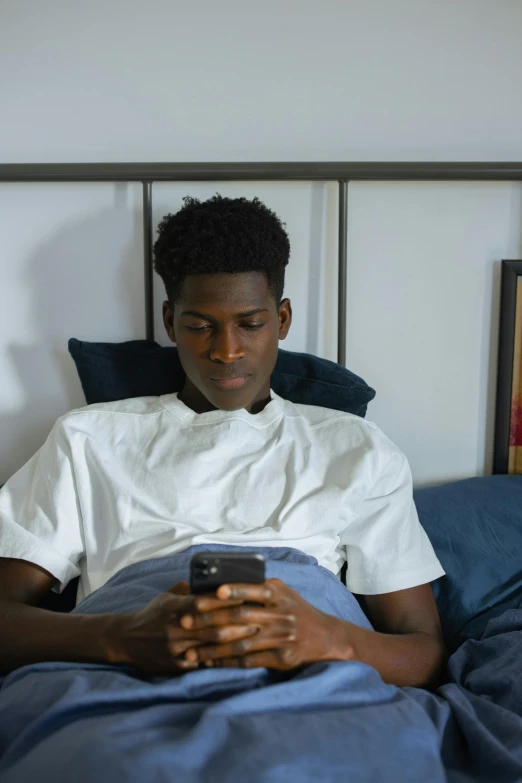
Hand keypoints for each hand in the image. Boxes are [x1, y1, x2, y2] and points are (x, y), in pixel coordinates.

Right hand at [104, 581, 259, 675]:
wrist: (126, 640)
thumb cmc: (152, 614)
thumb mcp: (167, 596)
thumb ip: (188, 590)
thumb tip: (213, 582)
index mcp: (174, 607)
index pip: (205, 602)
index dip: (227, 600)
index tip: (246, 597)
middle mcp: (175, 627)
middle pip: (213, 626)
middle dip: (238, 624)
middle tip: (259, 620)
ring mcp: (175, 648)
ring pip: (210, 646)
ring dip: (234, 643)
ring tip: (253, 639)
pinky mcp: (175, 665)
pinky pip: (201, 663)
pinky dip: (219, 660)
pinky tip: (236, 658)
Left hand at [179, 579, 354, 670]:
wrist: (325, 638)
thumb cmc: (297, 610)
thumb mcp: (284, 592)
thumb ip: (260, 588)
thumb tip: (225, 585)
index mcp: (279, 595)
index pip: (253, 590)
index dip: (234, 591)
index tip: (213, 591)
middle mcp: (280, 615)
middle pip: (240, 617)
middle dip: (209, 620)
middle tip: (184, 622)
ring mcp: (280, 638)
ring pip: (239, 643)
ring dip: (211, 649)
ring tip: (189, 652)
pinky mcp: (280, 659)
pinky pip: (248, 661)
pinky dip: (226, 663)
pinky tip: (209, 664)